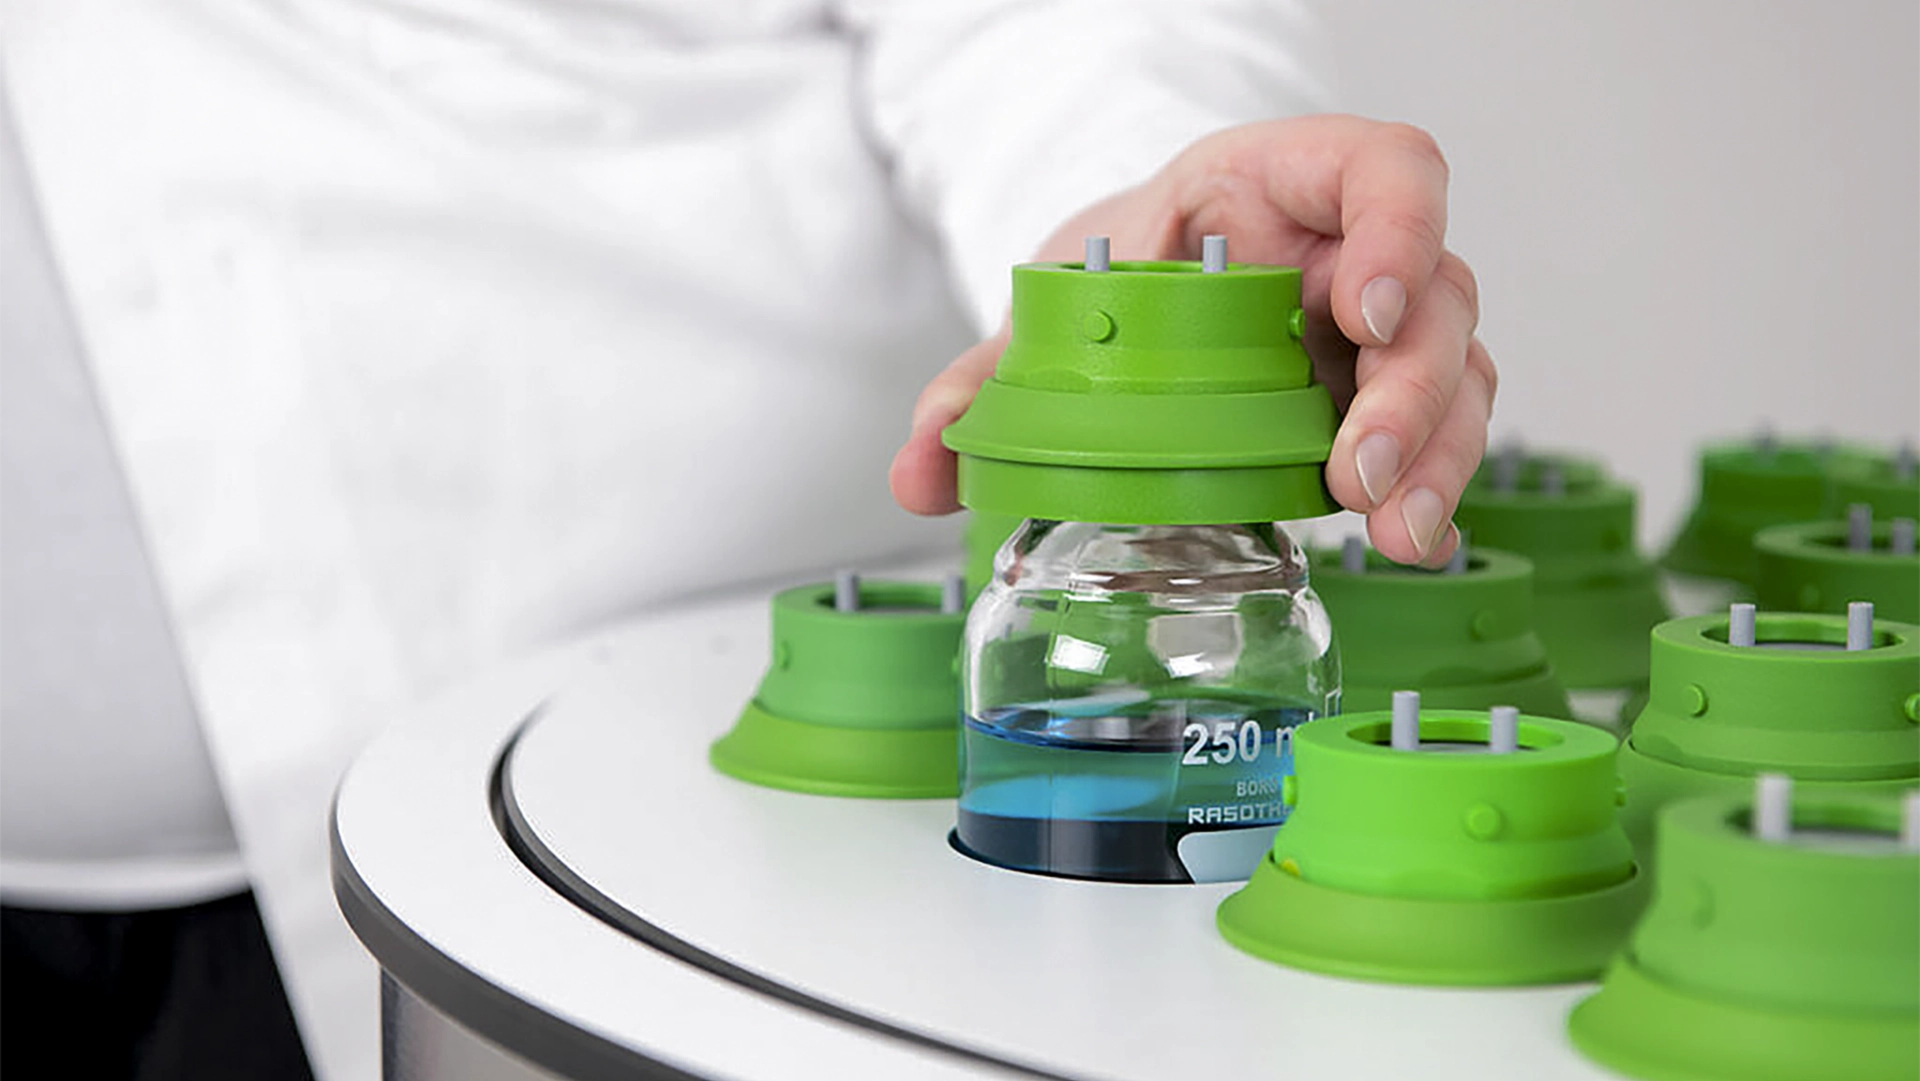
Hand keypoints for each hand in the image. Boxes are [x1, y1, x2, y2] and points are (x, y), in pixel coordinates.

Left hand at [888, 115, 1492, 566]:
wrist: (1140, 287)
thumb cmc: (1126, 263)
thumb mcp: (1058, 297)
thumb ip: (989, 374)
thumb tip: (920, 470)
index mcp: (1286, 186)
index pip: (1388, 171)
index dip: (1397, 232)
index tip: (1360, 309)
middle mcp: (1358, 254)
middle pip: (1439, 300)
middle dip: (1412, 394)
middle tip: (1358, 471)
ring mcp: (1384, 332)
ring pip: (1458, 378)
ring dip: (1436, 460)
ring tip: (1393, 533)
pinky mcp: (1387, 403)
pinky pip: (1441, 439)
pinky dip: (1434, 494)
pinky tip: (1414, 544)